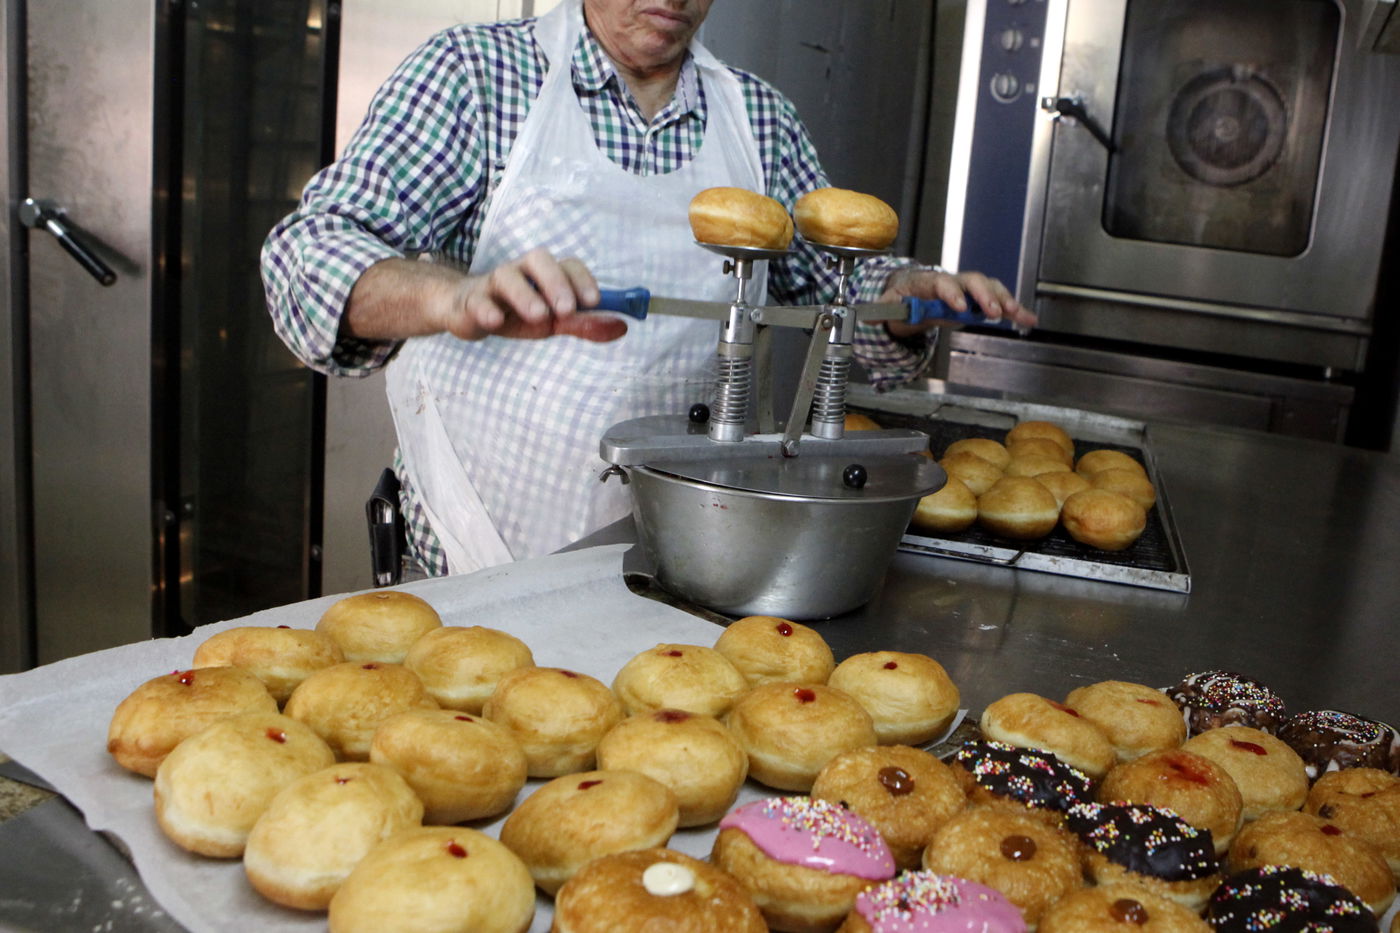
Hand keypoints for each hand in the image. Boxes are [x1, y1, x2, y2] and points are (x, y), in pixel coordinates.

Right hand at [344, 250, 626, 343]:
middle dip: (556, 282)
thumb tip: (622, 327)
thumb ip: (584, 324)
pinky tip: (495, 322)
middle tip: (568, 309)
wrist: (466, 312)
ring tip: (539, 317)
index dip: (583, 280)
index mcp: (545, 273)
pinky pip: (476, 301)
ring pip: (506, 277)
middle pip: (539, 260)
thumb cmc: (517, 312)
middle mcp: (521, 271)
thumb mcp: (553, 321)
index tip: (595, 301)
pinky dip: (486, 309)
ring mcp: (493, 284)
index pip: (568, 265)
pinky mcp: (469, 301)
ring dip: (525, 295)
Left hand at [879, 267, 1035, 337]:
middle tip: (993, 313)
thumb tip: (868, 317)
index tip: (959, 307)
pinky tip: (1029, 321)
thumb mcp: (889, 303)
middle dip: (984, 295)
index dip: (951, 293)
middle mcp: (953, 281)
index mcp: (929, 282)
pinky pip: (1000, 301)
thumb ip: (882, 310)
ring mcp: (969, 289)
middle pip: (972, 280)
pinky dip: (1015, 310)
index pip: (940, 282)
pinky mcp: (980, 299)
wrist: (915, 290)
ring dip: (1005, 301)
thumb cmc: (904, 296)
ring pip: (990, 288)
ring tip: (1017, 315)